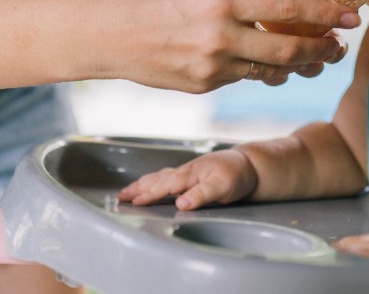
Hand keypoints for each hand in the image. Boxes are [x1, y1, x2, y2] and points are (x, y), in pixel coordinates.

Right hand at [106, 0, 358, 92]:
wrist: (102, 37)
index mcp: (219, 3)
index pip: (286, 8)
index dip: (323, 14)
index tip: (349, 16)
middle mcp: (220, 38)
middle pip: (288, 49)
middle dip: (320, 48)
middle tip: (340, 44)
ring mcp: (211, 67)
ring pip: (269, 69)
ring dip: (297, 64)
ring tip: (315, 57)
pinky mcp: (203, 86)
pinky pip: (243, 77)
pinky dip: (260, 68)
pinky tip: (271, 60)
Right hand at [118, 150, 256, 209]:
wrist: (248, 165)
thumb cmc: (235, 175)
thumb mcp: (222, 187)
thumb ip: (201, 195)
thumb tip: (181, 203)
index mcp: (190, 174)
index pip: (166, 186)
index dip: (150, 194)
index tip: (135, 202)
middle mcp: (185, 172)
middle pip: (157, 180)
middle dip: (138, 188)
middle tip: (120, 197)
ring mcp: (186, 172)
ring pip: (159, 177)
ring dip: (142, 184)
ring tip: (127, 192)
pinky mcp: (189, 175)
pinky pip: (166, 177)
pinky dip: (153, 180)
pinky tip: (149, 184)